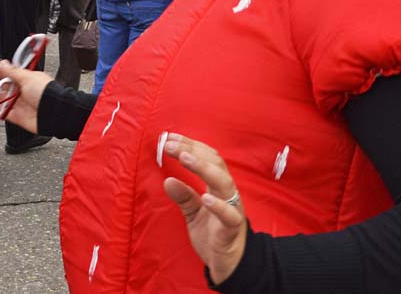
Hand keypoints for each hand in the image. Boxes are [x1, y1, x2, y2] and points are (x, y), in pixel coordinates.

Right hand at [0, 60, 52, 132]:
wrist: (55, 113)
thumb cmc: (48, 93)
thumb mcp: (27, 78)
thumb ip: (12, 72)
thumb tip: (2, 63)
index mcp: (25, 78)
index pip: (4, 71)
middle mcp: (21, 89)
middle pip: (0, 83)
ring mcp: (18, 102)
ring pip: (0, 97)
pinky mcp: (17, 115)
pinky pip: (3, 112)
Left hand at [162, 133, 246, 285]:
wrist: (229, 263)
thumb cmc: (213, 234)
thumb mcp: (193, 212)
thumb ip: (183, 196)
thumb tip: (167, 179)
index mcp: (218, 185)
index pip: (208, 157)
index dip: (190, 145)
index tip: (171, 138)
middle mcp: (227, 191)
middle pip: (215, 163)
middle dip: (193, 150)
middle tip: (171, 145)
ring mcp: (232, 207)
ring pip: (223, 181)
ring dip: (203, 168)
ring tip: (185, 158)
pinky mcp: (233, 227)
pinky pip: (228, 214)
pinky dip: (217, 205)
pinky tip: (205, 197)